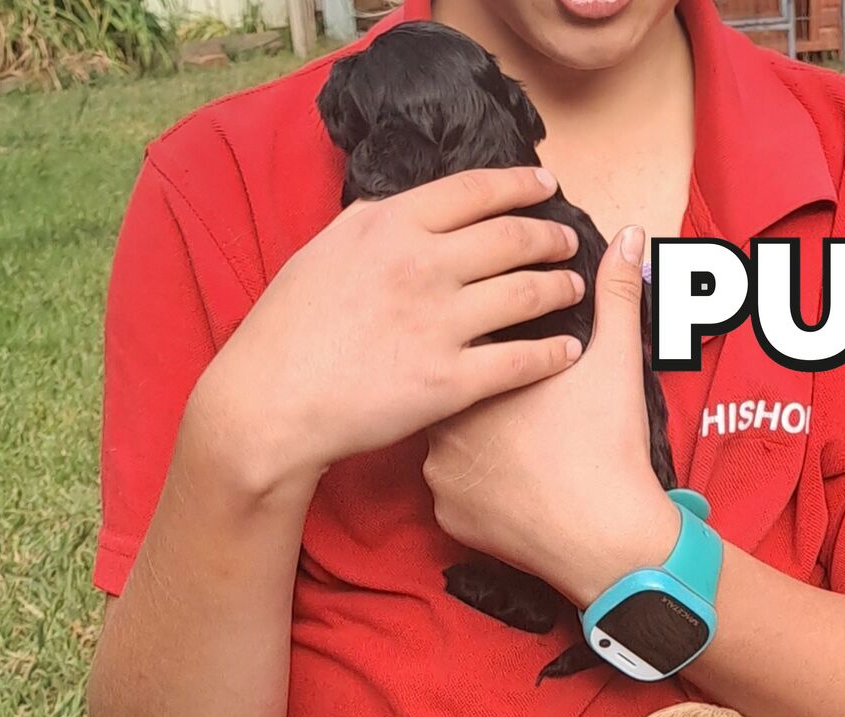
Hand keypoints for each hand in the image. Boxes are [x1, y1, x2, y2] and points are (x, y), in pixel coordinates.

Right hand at [190, 166, 587, 495]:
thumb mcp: (324, 252)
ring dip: (560, 289)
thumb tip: (407, 208)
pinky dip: (553, 354)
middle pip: (512, 238)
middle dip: (551, 238)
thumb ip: (373, 226)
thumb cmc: (286, 332)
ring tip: (575, 289)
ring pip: (525, 295)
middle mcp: (422, 265)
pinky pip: (519, 362)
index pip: (475, 191)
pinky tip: (570, 351)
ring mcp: (439, 324)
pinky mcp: (448, 382)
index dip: (521, 186)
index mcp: (391, 225)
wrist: (270, 402)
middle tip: (568, 242)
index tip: (546, 187)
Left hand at [423, 223, 678, 605]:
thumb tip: (630, 237)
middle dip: (480, 394)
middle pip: (452, 392)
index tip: (517, 354)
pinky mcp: (447, 516)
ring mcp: (438, 473)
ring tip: (521, 449)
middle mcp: (442, 418)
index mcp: (476, 369)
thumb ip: (616, 294)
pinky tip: (508, 484)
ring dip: (473, 442)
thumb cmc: (607, 445)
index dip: (492, 342)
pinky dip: (474, 487)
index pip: (466, 340)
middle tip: (526, 413)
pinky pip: (452, 493)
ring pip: (446, 444)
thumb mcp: (616, 360)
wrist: (605, 538)